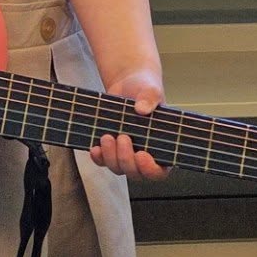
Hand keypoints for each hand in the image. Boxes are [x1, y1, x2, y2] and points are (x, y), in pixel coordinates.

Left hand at [90, 66, 170, 181]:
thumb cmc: (145, 89)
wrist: (128, 83)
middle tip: (123, 137)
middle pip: (135, 173)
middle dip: (126, 159)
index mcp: (161, 146)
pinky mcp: (110, 149)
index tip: (142, 155)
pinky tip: (95, 147)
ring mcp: (126, 153)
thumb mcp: (151, 90)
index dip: (150, 169)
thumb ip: (150, 98)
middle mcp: (144, 154)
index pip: (159, 171)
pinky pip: (102, 162)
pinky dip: (98, 158)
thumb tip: (142, 109)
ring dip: (110, 157)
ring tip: (107, 137)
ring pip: (117, 168)